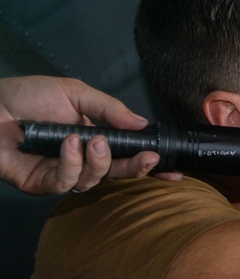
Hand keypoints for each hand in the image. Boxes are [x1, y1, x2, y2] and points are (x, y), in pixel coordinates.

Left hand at [0, 76, 178, 194]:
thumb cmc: (27, 97)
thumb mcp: (75, 93)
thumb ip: (109, 109)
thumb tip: (143, 123)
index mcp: (95, 137)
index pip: (127, 154)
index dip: (150, 164)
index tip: (173, 170)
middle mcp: (82, 158)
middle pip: (118, 172)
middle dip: (137, 167)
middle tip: (150, 158)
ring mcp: (64, 173)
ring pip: (96, 179)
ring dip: (100, 161)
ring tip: (93, 140)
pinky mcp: (43, 184)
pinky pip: (68, 181)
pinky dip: (73, 162)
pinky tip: (68, 144)